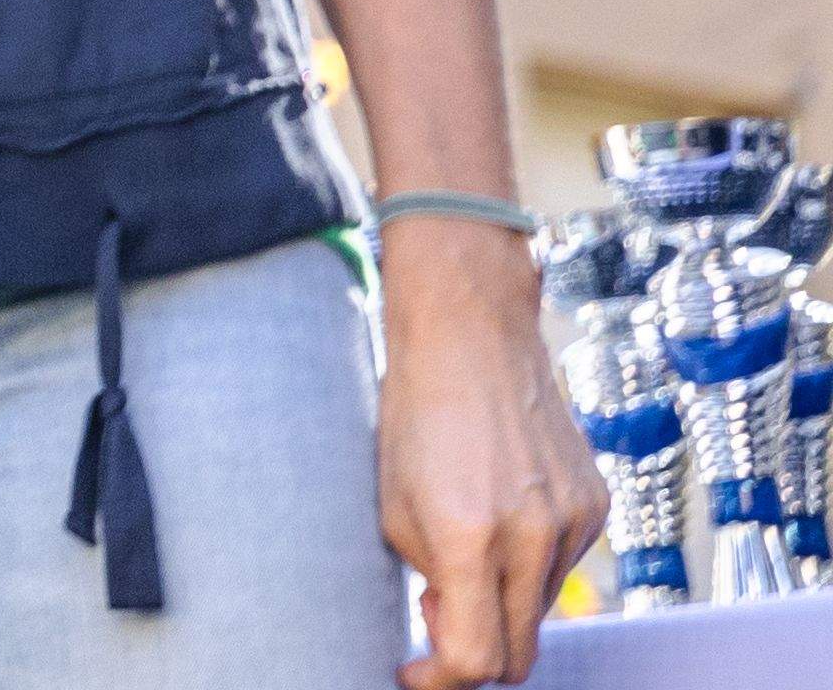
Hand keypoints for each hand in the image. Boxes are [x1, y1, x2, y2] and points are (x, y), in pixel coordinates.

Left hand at [374, 219, 600, 682]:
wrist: (470, 335)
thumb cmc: (414, 414)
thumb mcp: (392, 504)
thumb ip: (429, 578)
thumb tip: (455, 627)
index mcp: (470, 537)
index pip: (474, 658)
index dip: (440, 680)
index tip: (415, 673)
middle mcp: (535, 536)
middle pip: (519, 651)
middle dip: (474, 653)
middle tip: (434, 612)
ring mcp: (576, 523)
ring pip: (542, 609)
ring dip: (502, 600)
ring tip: (462, 541)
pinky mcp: (598, 506)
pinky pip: (564, 565)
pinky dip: (529, 562)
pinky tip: (499, 510)